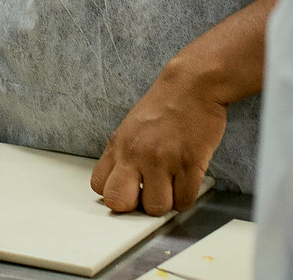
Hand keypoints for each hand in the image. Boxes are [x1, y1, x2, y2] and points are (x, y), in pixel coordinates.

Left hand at [90, 64, 228, 216]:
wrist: (192, 86)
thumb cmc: (163, 106)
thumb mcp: (130, 127)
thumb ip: (121, 155)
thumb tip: (119, 184)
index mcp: (118, 145)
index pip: (100, 186)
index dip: (116, 193)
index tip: (130, 190)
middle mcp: (136, 153)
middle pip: (120, 202)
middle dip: (135, 206)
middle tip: (149, 194)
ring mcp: (162, 159)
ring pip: (156, 207)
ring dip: (166, 202)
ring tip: (171, 185)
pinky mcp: (189, 163)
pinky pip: (184, 201)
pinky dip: (186, 197)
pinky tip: (186, 181)